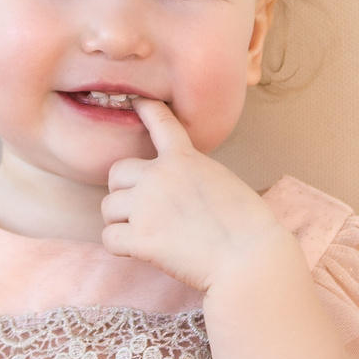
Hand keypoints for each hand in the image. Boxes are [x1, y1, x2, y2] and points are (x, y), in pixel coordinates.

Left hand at [99, 99, 295, 293]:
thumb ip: (191, 175)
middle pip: (116, 173)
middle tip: (141, 211)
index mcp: (185, 158)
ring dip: (121, 222)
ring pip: (108, 208)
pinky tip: (142, 252)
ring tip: (148, 235)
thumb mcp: (222, 181)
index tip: (136, 101)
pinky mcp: (140, 237)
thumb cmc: (247, 226)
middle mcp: (159, 175)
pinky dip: (121, 247)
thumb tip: (172, 190)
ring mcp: (147, 205)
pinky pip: (109, 238)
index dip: (146, 109)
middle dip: (124, 191)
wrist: (249, 257)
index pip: (160, 123)